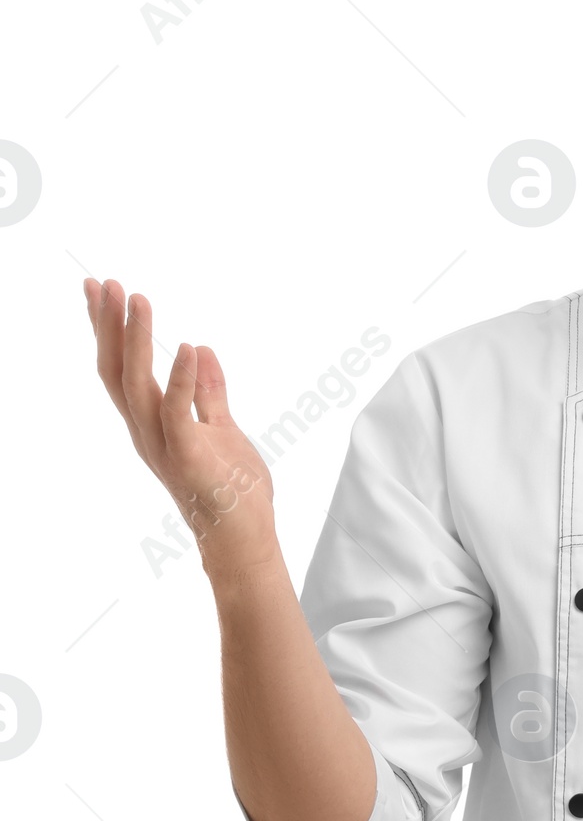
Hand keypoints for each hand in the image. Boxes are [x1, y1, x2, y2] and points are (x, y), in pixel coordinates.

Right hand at [84, 277, 277, 578]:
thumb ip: (209, 393)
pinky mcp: (187, 457)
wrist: (244, 538)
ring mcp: (163, 446)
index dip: (109, 331)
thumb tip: (200, 349)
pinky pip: (178, 412)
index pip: (120, 369)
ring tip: (135, 298)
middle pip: (114, 371)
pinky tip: (185, 346)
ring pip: (137, 385)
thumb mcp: (223, 429)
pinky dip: (181, 378)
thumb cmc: (233, 490)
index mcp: (152, 424)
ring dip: (135, 340)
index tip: (102, 291)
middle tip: (101, 282)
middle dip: (107, 326)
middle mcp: (147, 433)